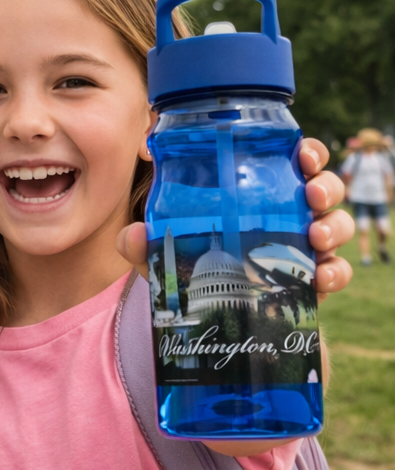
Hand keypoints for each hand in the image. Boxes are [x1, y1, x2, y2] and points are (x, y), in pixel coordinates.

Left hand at [116, 137, 353, 300]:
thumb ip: (145, 244)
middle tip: (311, 196)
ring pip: (337, 226)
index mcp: (260, 194)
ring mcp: (305, 247)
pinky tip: (321, 276)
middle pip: (325, 188)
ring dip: (334, 227)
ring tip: (317, 237)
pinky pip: (336, 272)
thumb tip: (132, 235)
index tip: (304, 155)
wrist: (209, 316)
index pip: (294, 161)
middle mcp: (290, 215)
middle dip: (326, 187)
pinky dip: (336, 272)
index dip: (309, 153)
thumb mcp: (166, 254)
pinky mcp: (312, 281)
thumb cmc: (192, 268)